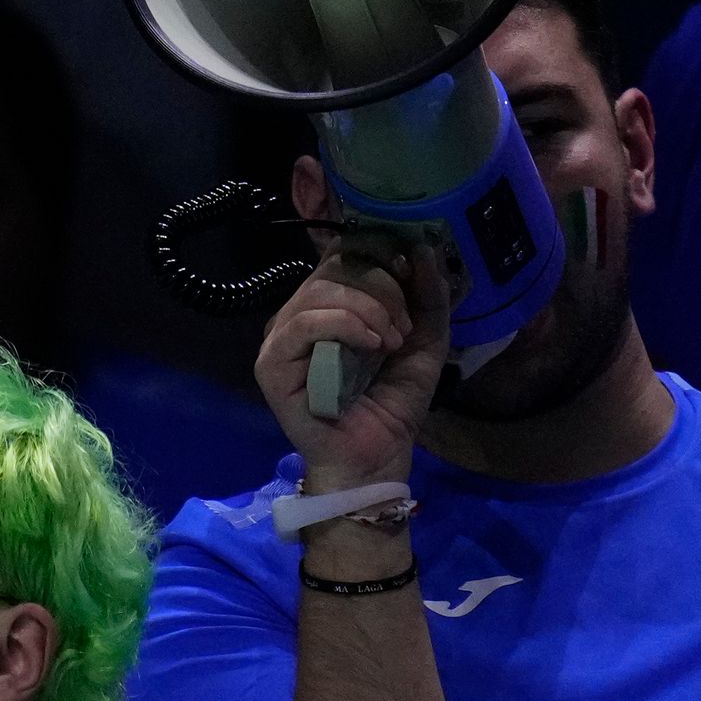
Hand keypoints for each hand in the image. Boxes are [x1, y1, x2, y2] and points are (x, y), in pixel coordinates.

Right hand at [256, 222, 447, 492]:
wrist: (376, 453)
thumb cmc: (393, 401)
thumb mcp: (426, 338)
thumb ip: (429, 294)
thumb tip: (423, 246)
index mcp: (331, 304)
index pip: (344, 253)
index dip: (380, 255)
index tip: (412, 279)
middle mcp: (301, 314)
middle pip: (336, 266)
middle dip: (383, 288)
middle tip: (405, 326)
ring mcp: (281, 339)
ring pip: (321, 290)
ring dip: (368, 308)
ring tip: (391, 341)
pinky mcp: (271, 365)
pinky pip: (304, 323)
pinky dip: (344, 325)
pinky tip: (371, 345)